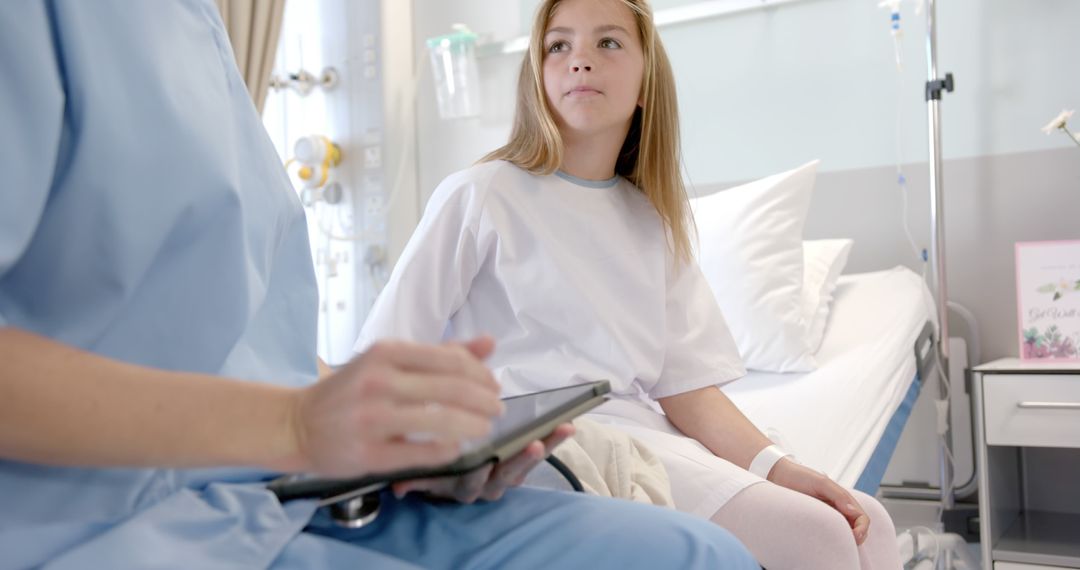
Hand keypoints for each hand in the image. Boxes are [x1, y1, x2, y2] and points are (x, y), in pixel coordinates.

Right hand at [282, 337, 503, 477]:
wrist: (297, 423)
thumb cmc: (351, 390)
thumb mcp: (389, 361)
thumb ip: (440, 353)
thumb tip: (488, 343)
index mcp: (385, 352)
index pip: (450, 360)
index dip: (481, 374)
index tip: (493, 386)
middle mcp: (378, 381)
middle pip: (451, 390)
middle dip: (485, 402)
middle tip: (497, 410)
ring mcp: (371, 419)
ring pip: (440, 422)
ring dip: (473, 426)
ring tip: (484, 429)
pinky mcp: (366, 453)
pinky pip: (420, 453)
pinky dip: (446, 451)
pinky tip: (456, 448)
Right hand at [390, 423, 575, 502]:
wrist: (451, 475)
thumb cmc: (436, 464)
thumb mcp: (425, 470)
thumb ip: (414, 476)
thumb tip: (398, 488)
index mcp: (461, 484)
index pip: (468, 481)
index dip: (476, 473)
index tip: (482, 464)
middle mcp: (487, 484)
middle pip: (506, 475)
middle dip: (520, 460)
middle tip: (533, 445)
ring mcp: (507, 475)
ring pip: (528, 463)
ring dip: (547, 446)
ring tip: (562, 429)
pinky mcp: (522, 465)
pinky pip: (541, 452)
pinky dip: (556, 438)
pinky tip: (569, 422)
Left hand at [768, 459, 870, 544]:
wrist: (779, 475)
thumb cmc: (799, 476)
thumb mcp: (820, 482)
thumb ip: (838, 495)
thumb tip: (853, 511)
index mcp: (843, 498)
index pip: (862, 518)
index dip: (862, 529)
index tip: (854, 537)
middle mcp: (838, 507)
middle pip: (856, 528)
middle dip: (855, 537)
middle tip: (843, 544)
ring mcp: (828, 514)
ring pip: (843, 532)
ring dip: (843, 538)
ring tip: (832, 542)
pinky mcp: (816, 519)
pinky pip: (828, 532)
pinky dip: (830, 538)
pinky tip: (823, 540)